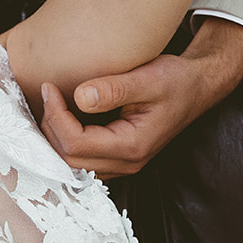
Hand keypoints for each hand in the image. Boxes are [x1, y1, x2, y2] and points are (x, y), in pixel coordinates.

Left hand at [38, 19, 242, 177]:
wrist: (196, 88)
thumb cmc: (175, 81)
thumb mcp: (147, 78)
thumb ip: (114, 88)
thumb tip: (80, 97)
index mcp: (132, 146)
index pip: (76, 143)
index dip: (56, 116)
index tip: (49, 87)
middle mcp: (126, 162)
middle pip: (68, 158)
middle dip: (51, 126)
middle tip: (47, 92)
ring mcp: (121, 163)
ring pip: (71, 163)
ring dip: (55, 136)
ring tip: (50, 103)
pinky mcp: (116, 157)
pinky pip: (81, 158)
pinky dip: (65, 139)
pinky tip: (61, 115)